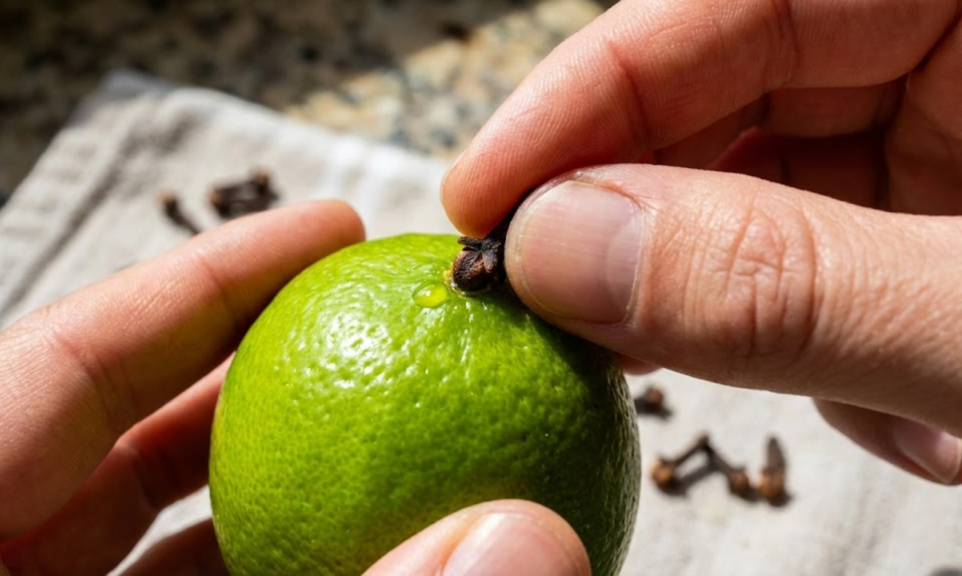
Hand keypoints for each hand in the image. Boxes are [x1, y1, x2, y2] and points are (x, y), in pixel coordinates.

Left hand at [0, 201, 589, 575]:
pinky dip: (290, 567)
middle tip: (387, 311)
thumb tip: (525, 545)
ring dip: (300, 477)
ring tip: (416, 420)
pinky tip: (386, 545)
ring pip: (171, 534)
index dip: (201, 281)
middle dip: (265, 362)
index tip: (325, 227)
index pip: (60, 365)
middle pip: (122, 437)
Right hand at [442, 0, 961, 484]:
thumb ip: (784, 284)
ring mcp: (944, 155)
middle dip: (637, 213)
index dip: (589, 88)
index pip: (742, 3)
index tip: (480, 194)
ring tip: (750, 383)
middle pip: (728, 97)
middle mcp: (952, 68)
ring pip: (758, 198)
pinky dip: (809, 351)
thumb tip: (559, 248)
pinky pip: (815, 274)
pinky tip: (880, 412)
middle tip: (542, 299)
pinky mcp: (929, 247)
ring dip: (733, 309)